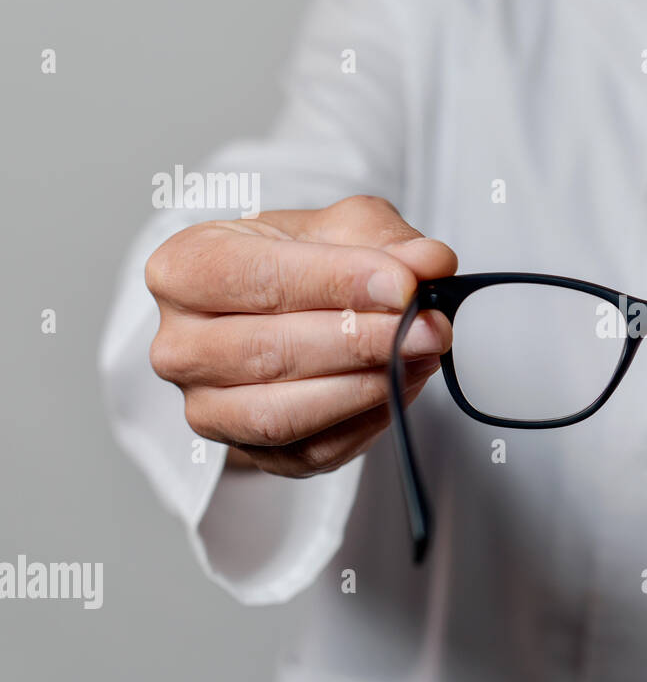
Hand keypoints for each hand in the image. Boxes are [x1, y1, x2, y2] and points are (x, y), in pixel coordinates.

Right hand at [145, 196, 456, 476]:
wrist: (283, 314)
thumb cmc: (299, 262)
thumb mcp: (342, 229)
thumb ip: (387, 240)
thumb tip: (431, 262)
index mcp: (184, 269)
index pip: (258, 278)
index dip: (337, 282)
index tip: (404, 285)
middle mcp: (180, 345)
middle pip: (270, 351)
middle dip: (362, 341)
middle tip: (429, 328)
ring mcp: (207, 407)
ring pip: (283, 413)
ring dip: (366, 387)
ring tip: (421, 356)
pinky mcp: (249, 452)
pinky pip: (310, 451)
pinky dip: (366, 422)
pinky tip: (400, 386)